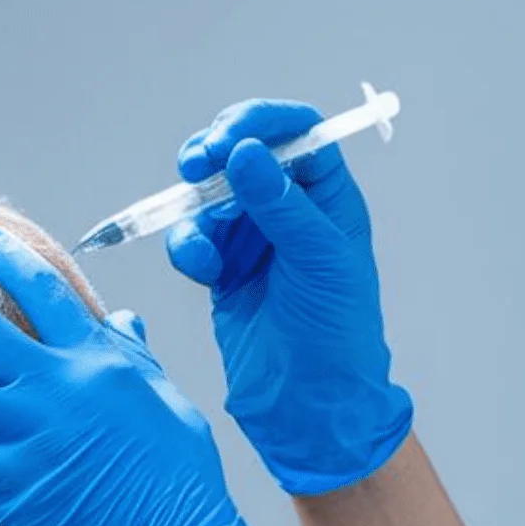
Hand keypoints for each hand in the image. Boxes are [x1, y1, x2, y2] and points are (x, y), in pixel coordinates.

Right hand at [167, 99, 413, 495]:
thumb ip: (282, 204)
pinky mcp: (222, 267)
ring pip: (207, 194)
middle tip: (195, 165)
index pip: (296, 131)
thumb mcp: (320, 261)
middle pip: (241, 150)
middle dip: (213, 153)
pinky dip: (187, 246)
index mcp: (326, 196)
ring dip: (194, 208)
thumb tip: (246, 153)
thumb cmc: (337, 333)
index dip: (260, 123)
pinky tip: (201, 270)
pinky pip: (191, 237)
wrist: (310, 402)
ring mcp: (252, 236)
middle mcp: (288, 207)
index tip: (226, 138)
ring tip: (201, 245)